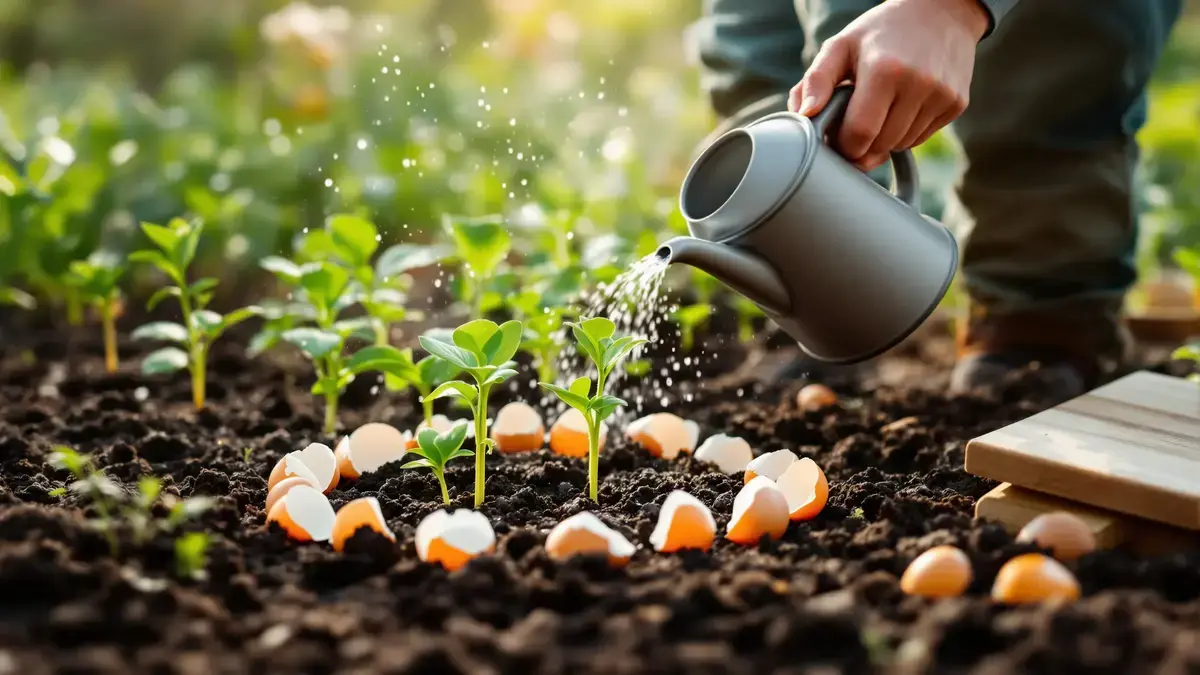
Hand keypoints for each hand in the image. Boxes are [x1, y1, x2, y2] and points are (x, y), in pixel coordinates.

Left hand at [788, 0, 988, 170]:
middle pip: (880, 145)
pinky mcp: (957, 104)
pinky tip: (901, 107)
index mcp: (885, 70)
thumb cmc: (881, 31)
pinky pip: (921, 138)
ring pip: (901, 145)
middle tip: (854, 124)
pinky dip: (905, 132)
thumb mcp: (842, 45)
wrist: (942, 11)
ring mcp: (942, 96)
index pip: (860, 135)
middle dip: (862, 144)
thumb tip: (804, 115)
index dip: (843, 144)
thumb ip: (816, 80)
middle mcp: (919, 84)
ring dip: (884, 139)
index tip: (836, 137)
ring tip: (879, 109)